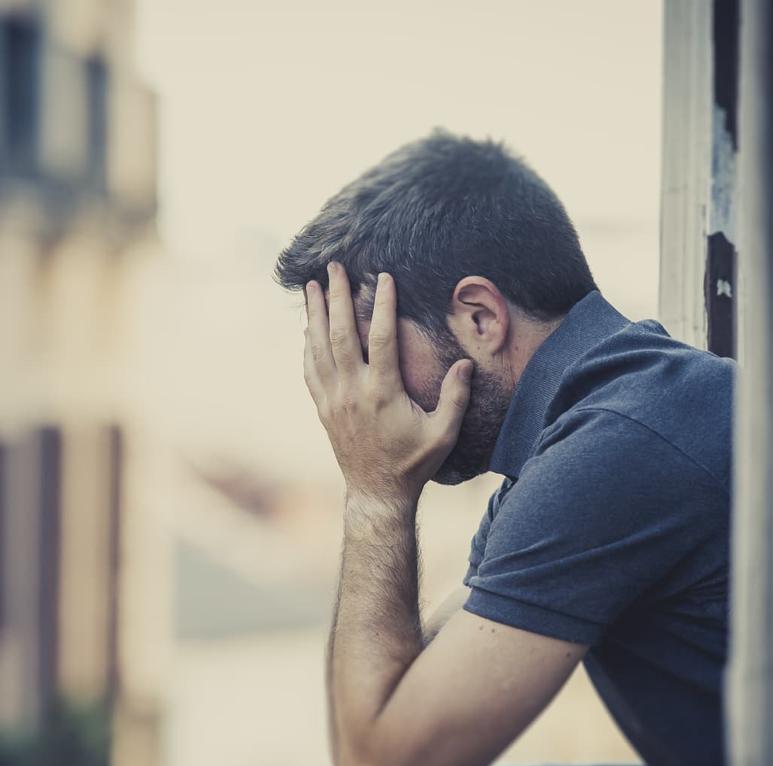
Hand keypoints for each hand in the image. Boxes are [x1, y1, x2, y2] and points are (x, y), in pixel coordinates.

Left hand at [303, 262, 472, 501]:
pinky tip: (308, 328)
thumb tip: (465, 363)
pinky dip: (308, 346)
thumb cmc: (414, 463)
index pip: (380, 338)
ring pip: (318, 348)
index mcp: (383, 393)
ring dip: (314, 314)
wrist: (378, 492)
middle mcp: (353, 392)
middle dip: (336, 297)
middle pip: (340, 334)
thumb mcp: (443, 433)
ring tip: (311, 285)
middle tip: (333, 267)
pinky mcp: (323, 409)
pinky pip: (310, 370)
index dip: (381, 305)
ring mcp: (334, 400)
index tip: (383, 277)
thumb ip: (456, 398)